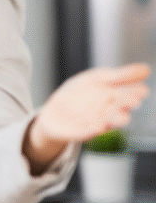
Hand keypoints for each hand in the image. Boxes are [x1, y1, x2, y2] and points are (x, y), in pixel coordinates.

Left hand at [26, 63, 150, 171]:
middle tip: (132, 101)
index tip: (142, 90)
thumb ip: (120, 76)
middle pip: (119, 110)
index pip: (128, 96)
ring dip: (113, 121)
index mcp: (114, 99)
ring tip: (120, 118)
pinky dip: (90, 131)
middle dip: (125, 106)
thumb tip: (146, 69)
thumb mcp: (97, 78)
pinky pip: (85, 133)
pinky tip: (97, 129)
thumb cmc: (81, 94)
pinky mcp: (77, 132)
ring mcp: (93, 124)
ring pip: (106, 123)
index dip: (135, 94)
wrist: (55, 112)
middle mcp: (107, 113)